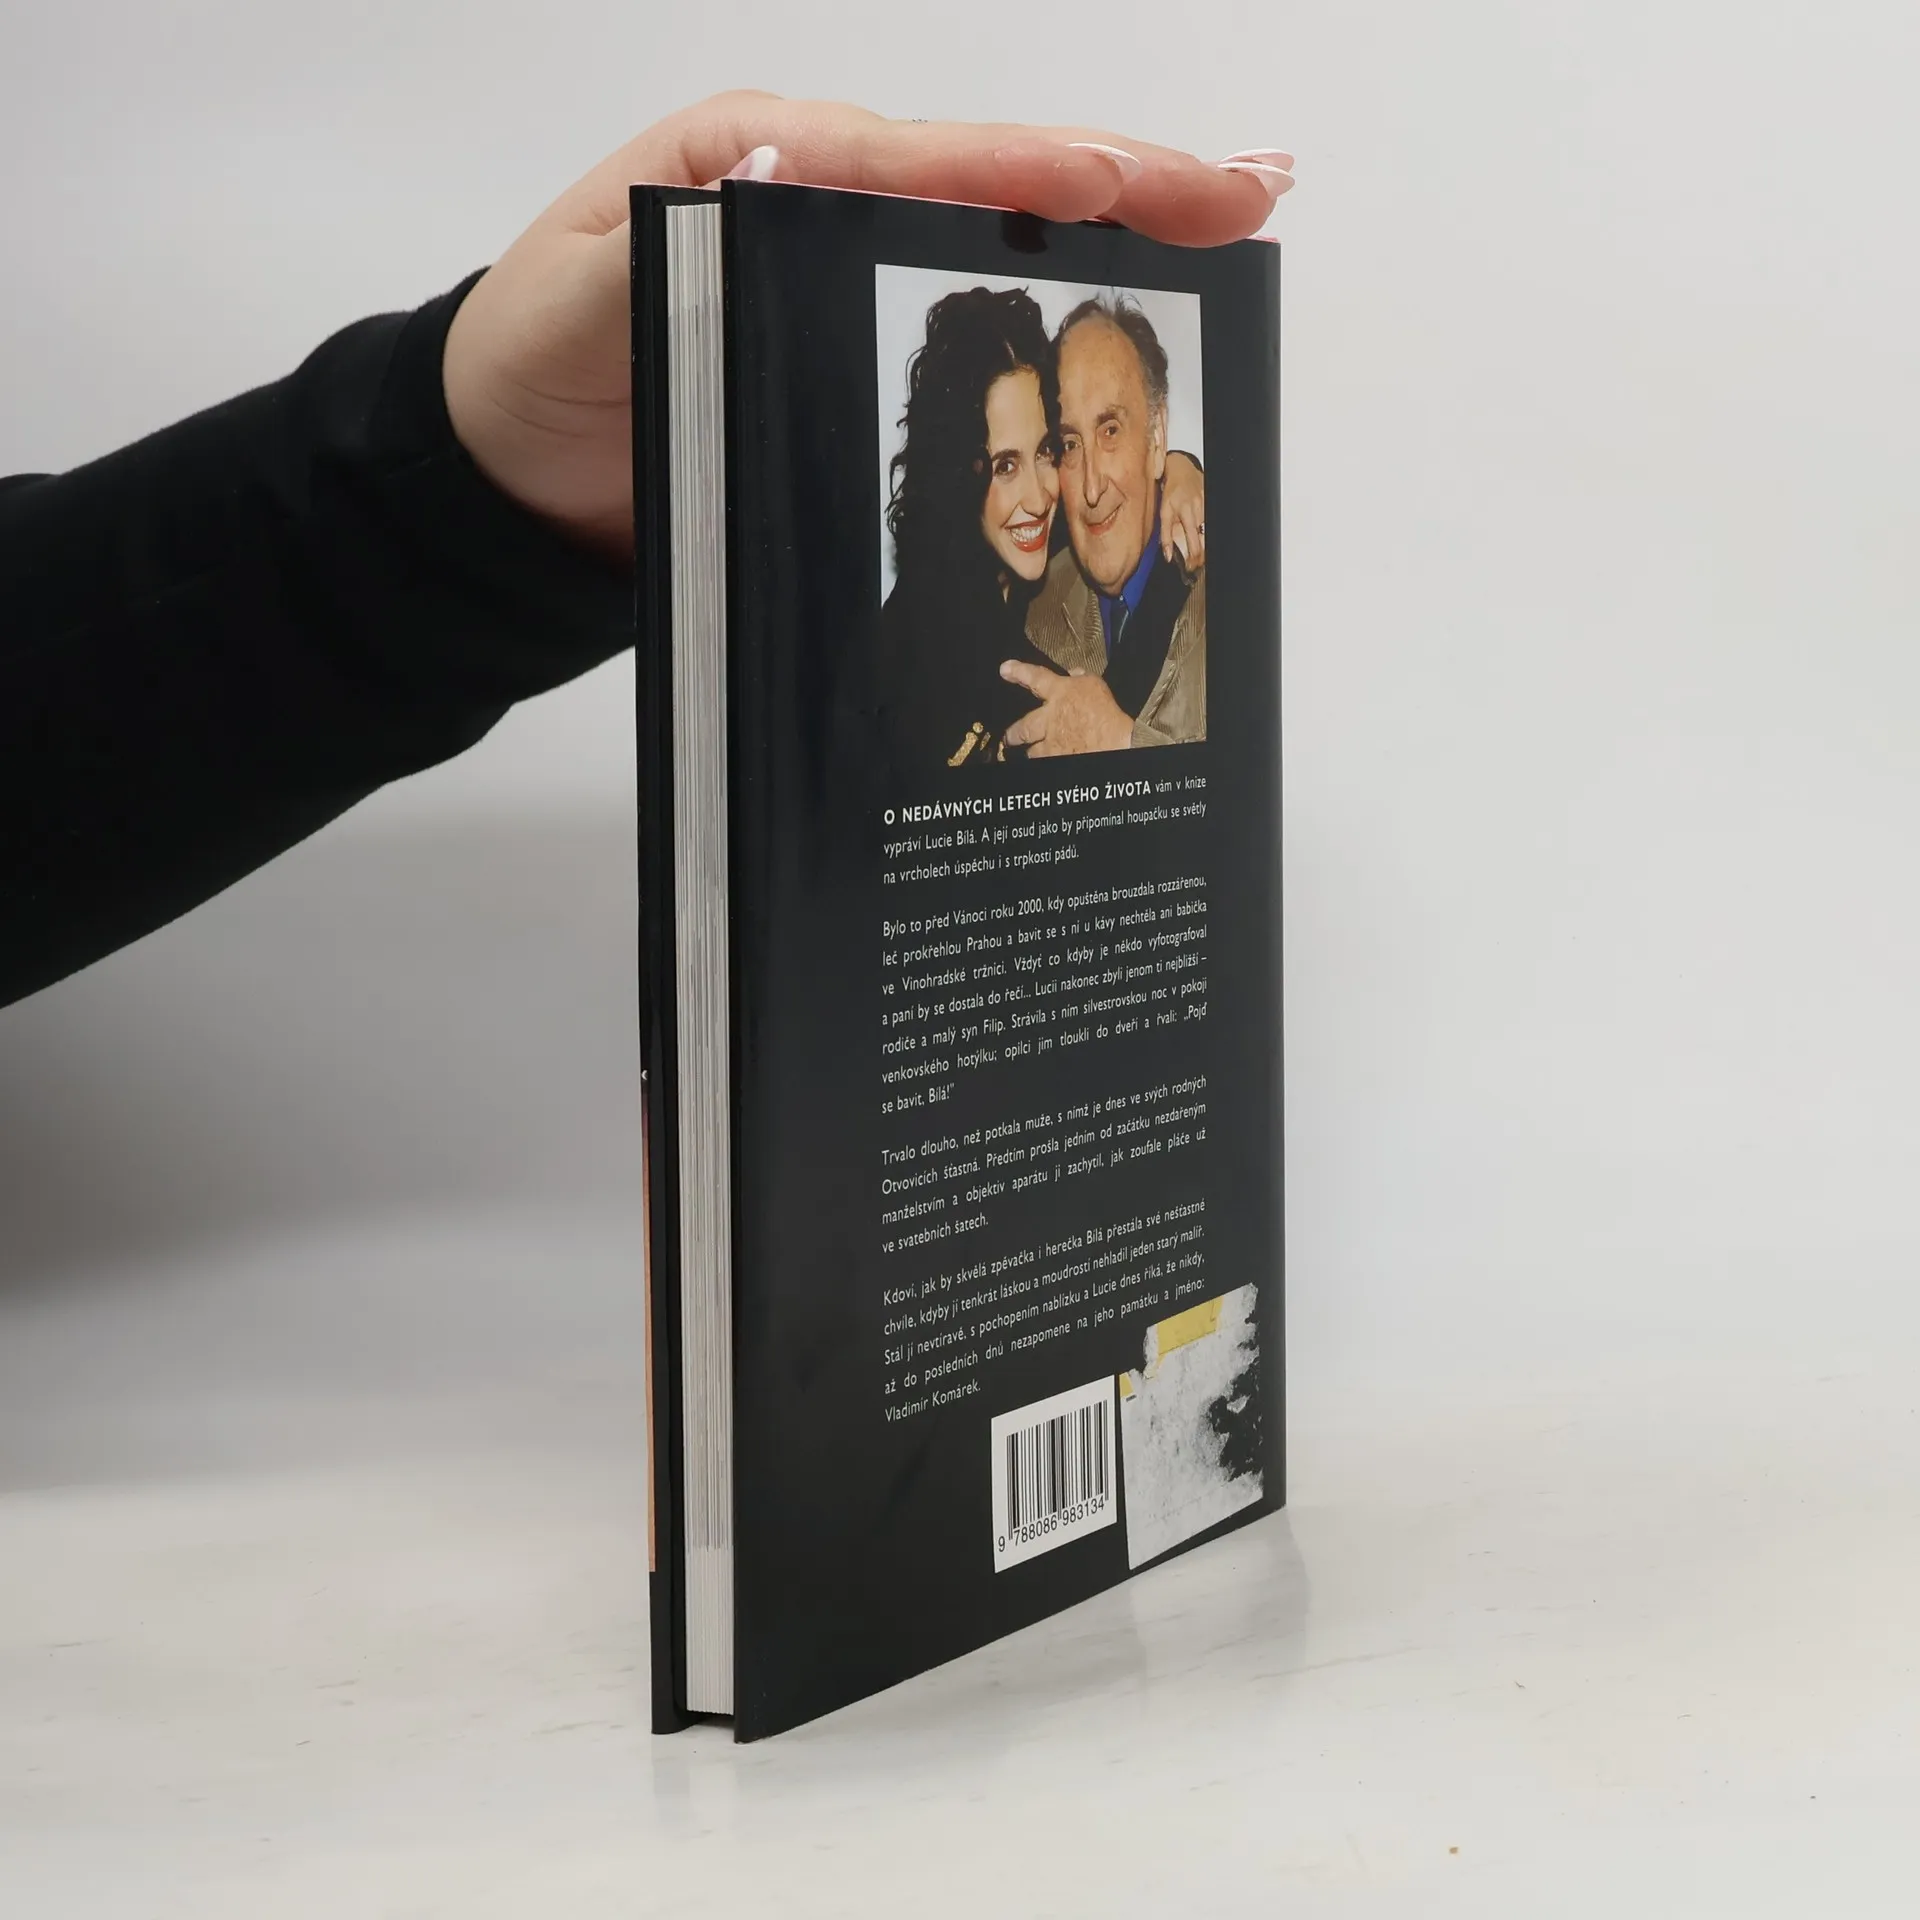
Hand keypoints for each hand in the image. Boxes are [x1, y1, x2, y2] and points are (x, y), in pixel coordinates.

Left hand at [443, 93, 1292, 558]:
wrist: (513, 461)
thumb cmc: (536, 360)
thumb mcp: (582, 291)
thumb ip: (674, 242)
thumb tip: (794, 175)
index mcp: (760, 163)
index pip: (918, 159)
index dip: (1028, 173)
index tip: (1121, 186)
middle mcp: (820, 195)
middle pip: (993, 179)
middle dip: (1128, 179)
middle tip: (1250, 187)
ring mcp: (847, 266)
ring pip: (1002, 233)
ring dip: (1125, 227)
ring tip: (1234, 220)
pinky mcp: (855, 337)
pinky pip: (971, 301)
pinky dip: (1064, 294)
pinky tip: (1140, 292)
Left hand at [1000, 660, 1134, 756]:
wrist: (1114, 741)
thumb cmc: (1107, 713)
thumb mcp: (1096, 685)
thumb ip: (1081, 678)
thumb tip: (1074, 672)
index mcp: (1059, 693)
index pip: (1034, 677)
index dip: (1018, 672)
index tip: (1005, 669)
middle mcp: (1048, 718)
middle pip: (1022, 728)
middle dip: (1013, 734)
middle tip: (1009, 737)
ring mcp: (1051, 742)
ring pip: (1033, 752)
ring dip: (1034, 752)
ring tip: (1033, 753)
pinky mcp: (1056, 759)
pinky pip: (1046, 761)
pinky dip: (1047, 760)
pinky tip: (1050, 759)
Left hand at [1160, 450, 1206, 572]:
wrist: (1182, 469)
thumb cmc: (1171, 492)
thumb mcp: (1163, 513)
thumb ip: (1165, 535)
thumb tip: (1167, 556)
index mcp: (1187, 515)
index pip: (1194, 544)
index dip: (1194, 559)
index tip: (1190, 568)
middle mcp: (1200, 511)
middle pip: (1205, 542)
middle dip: (1201, 557)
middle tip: (1196, 565)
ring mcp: (1208, 506)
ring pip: (1210, 533)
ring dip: (1205, 546)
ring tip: (1200, 556)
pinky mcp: (1211, 502)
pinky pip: (1212, 522)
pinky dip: (1208, 534)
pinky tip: (1204, 540)